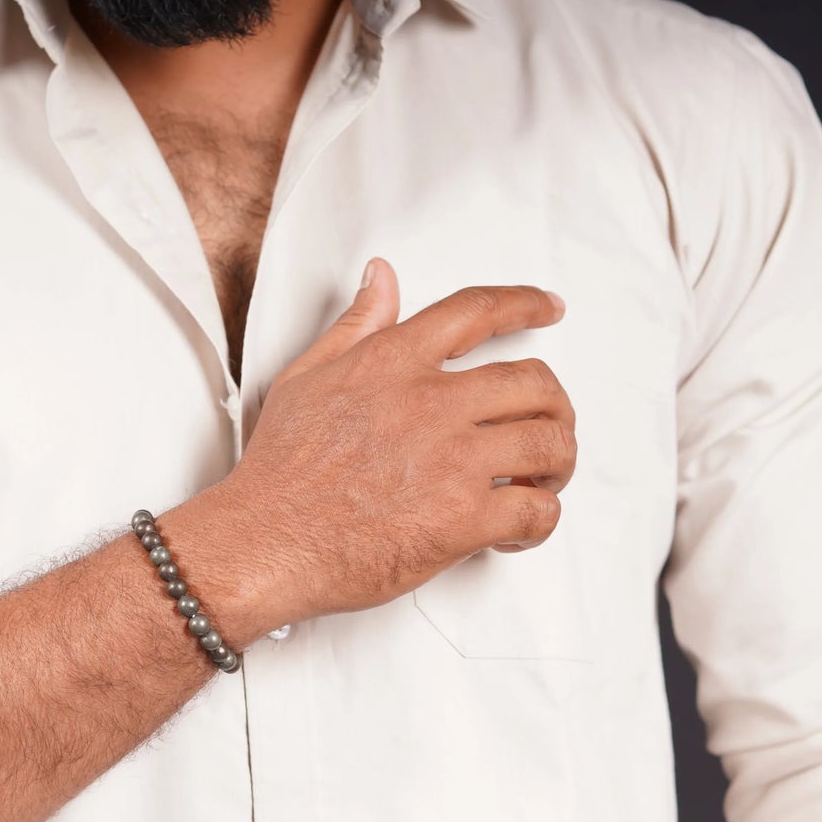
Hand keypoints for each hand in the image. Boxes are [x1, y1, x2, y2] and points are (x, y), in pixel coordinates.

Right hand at [220, 259, 575, 626]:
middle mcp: (430, 403)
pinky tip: (518, 529)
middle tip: (547, 427)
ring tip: (540, 481)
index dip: (526, 304)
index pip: (477, 313)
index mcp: (394, 363)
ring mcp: (451, 462)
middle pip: (534, 382)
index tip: (550, 309)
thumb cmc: (278, 474)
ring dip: (557, 463)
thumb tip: (381, 279)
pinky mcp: (461, 520)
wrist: (264, 543)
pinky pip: (536, 511)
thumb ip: (355, 328)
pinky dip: (540, 521)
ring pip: (549, 444)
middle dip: (553, 406)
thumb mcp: (305, 379)